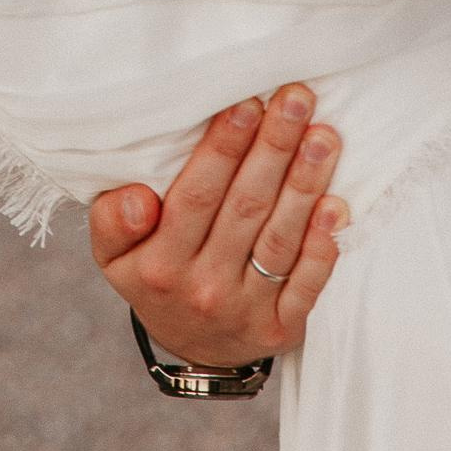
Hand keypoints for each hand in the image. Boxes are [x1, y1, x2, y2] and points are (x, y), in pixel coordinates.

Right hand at [88, 85, 347, 367]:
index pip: (196, 195)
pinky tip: (336, 205)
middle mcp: (204, 287)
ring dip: (304, 184)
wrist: (195, 352)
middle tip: (297, 99)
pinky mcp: (282, 328)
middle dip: (273, 148)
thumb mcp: (114, 253)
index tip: (248, 102)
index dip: (224, 148)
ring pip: (279, 239)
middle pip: (244, 207)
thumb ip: (113, 219)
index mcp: (160, 263)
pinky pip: (307, 285)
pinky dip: (323, 245)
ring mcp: (246, 311)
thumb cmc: (156, 276)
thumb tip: (141, 197)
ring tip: (324, 136)